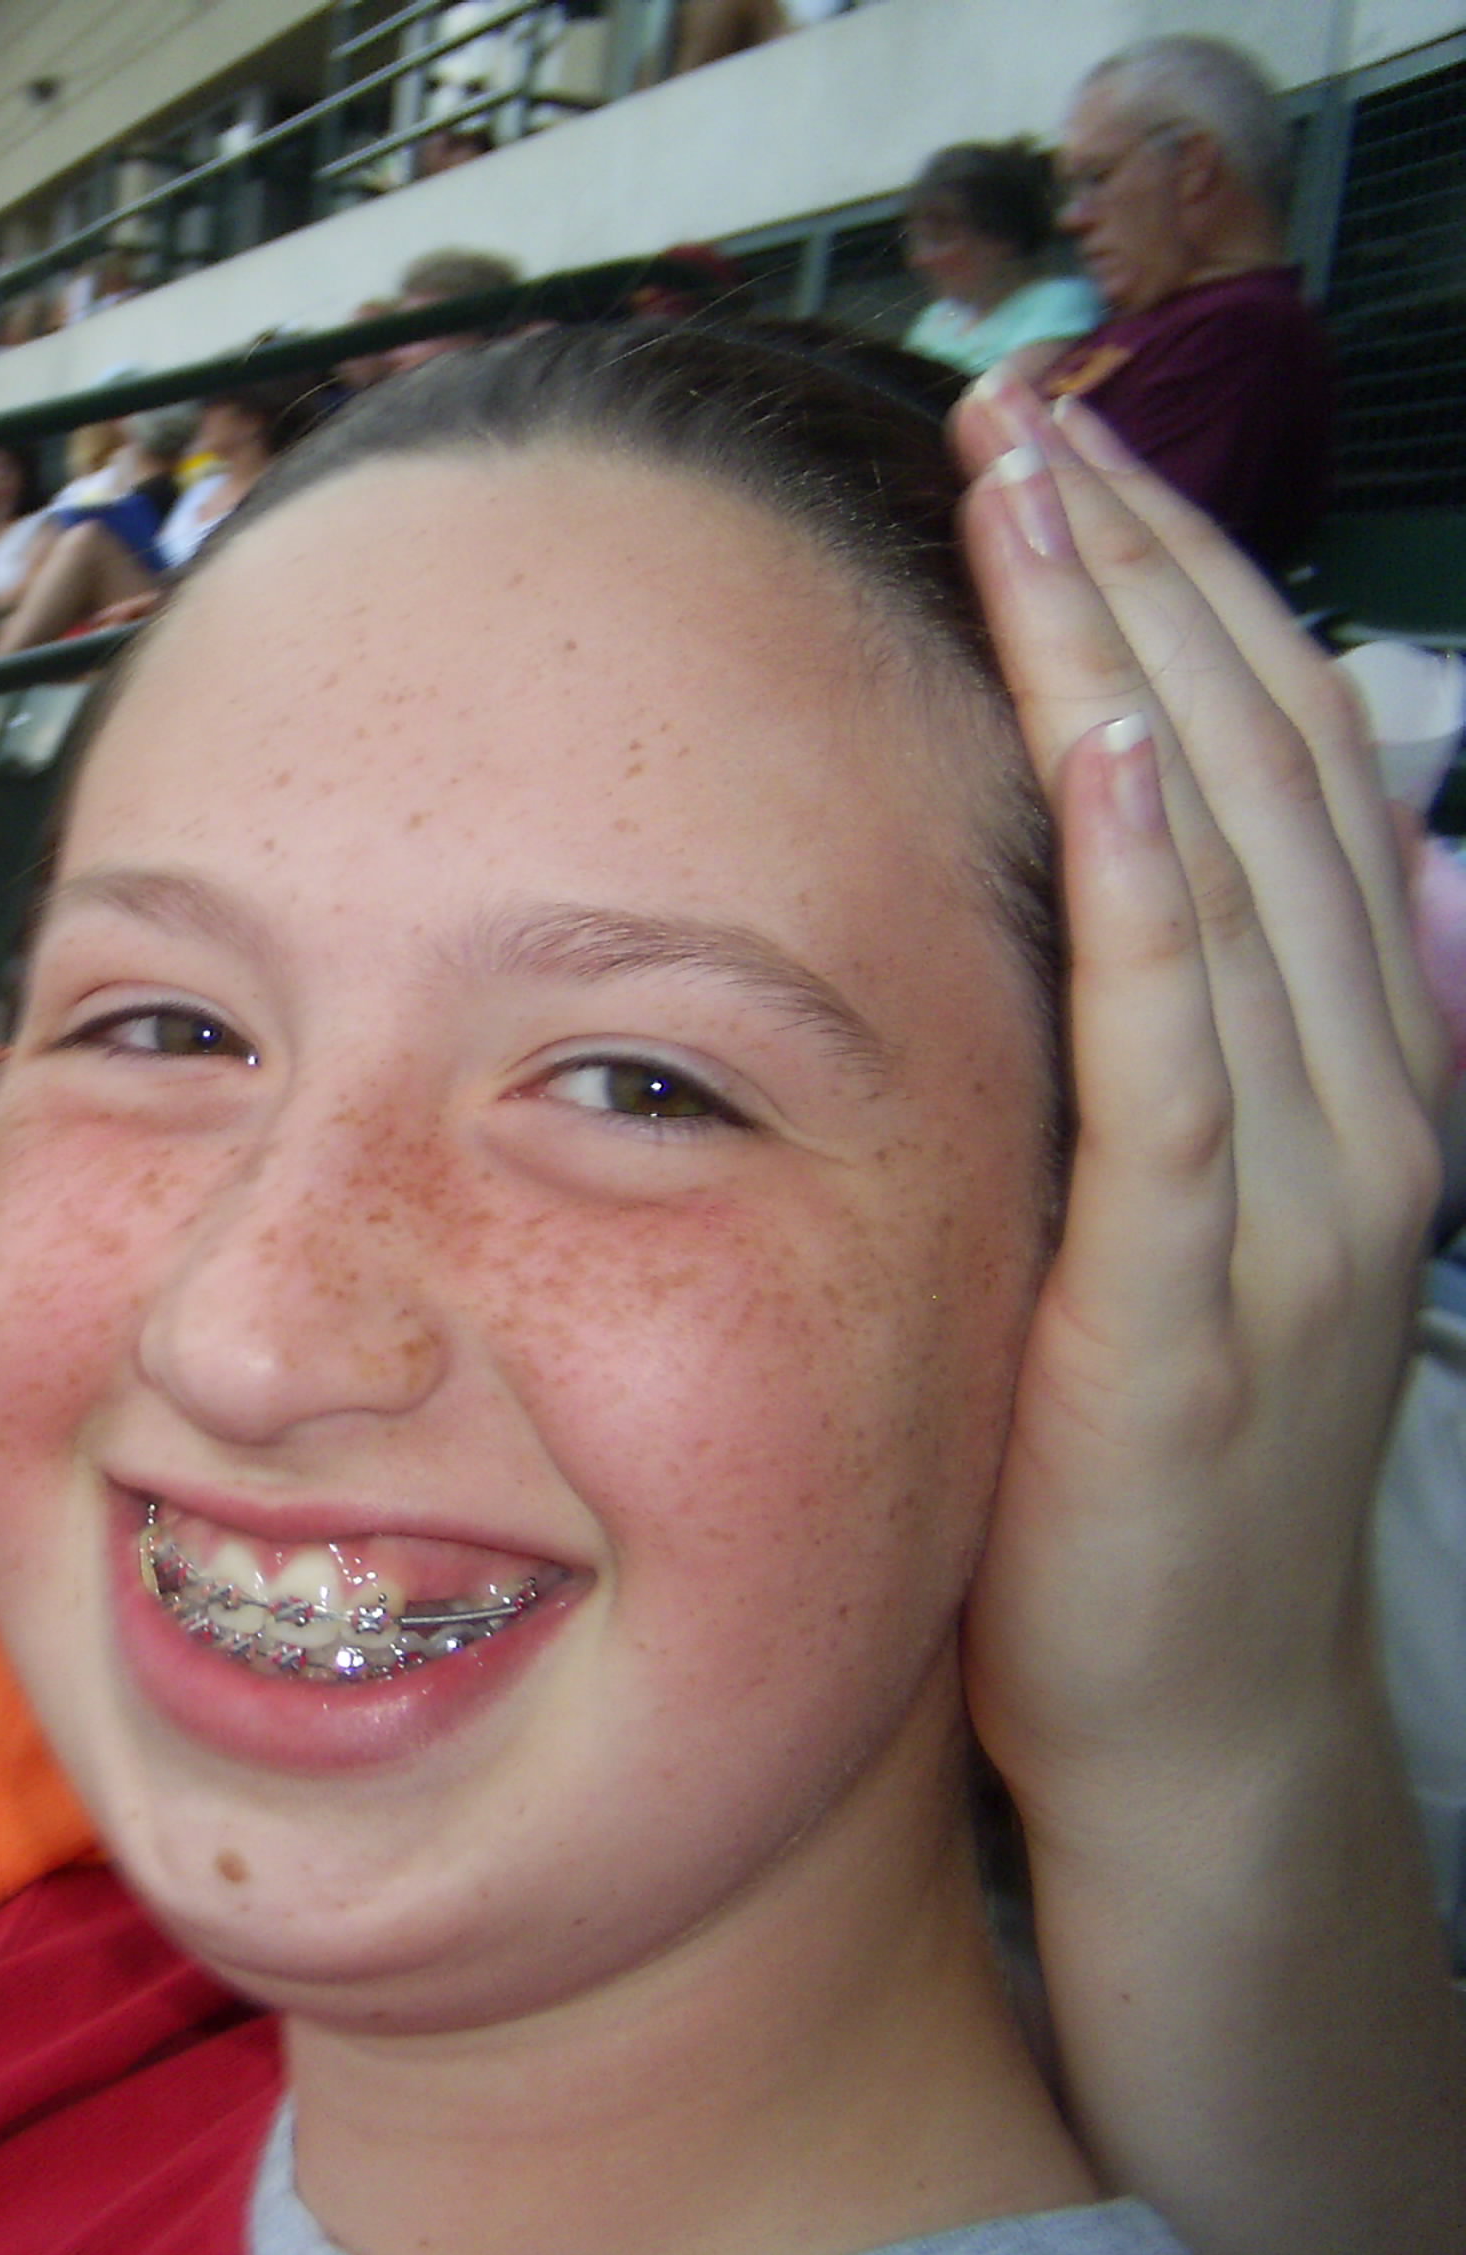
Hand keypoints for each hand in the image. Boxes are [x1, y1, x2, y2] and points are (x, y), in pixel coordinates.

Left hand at [948, 370, 1462, 2254]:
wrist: (1176, 1704)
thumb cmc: (1130, 1455)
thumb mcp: (1168, 1219)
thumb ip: (1170, 1051)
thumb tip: (1140, 881)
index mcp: (1344, 1064)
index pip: (1271, 768)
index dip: (1182, 593)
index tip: (1072, 452)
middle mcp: (1356, 1095)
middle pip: (1261, 769)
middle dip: (1151, 571)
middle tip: (1042, 404)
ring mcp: (1301, 1187)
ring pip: (1228, 863)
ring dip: (1135, 658)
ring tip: (1048, 489)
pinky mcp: (1201, 1283)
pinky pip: (1182, 1047)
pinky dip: (1151, 881)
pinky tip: (1097, 737)